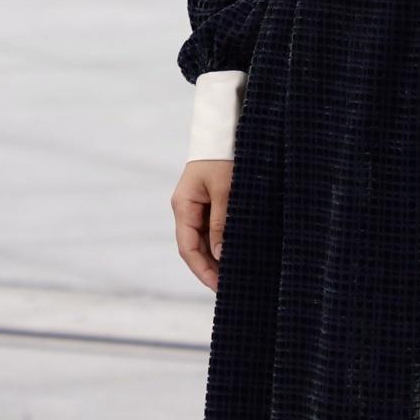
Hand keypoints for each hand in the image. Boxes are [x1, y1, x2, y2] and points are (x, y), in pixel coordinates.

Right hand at [172, 159, 231, 291]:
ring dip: (217, 258)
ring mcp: (197, 207)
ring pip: (204, 241)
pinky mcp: (209, 204)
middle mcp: (186, 209)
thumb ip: (221, 223)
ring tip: (236, 275)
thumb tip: (220, 254)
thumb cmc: (223, 158)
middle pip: (194, 248)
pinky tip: (236, 254)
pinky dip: (222, 244)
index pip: (188, 248)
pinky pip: (212, 230)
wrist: (225, 132)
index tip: (219, 287)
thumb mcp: (224, 191)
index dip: (202, 270)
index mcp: (183, 206)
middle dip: (211, 268)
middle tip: (231, 287)